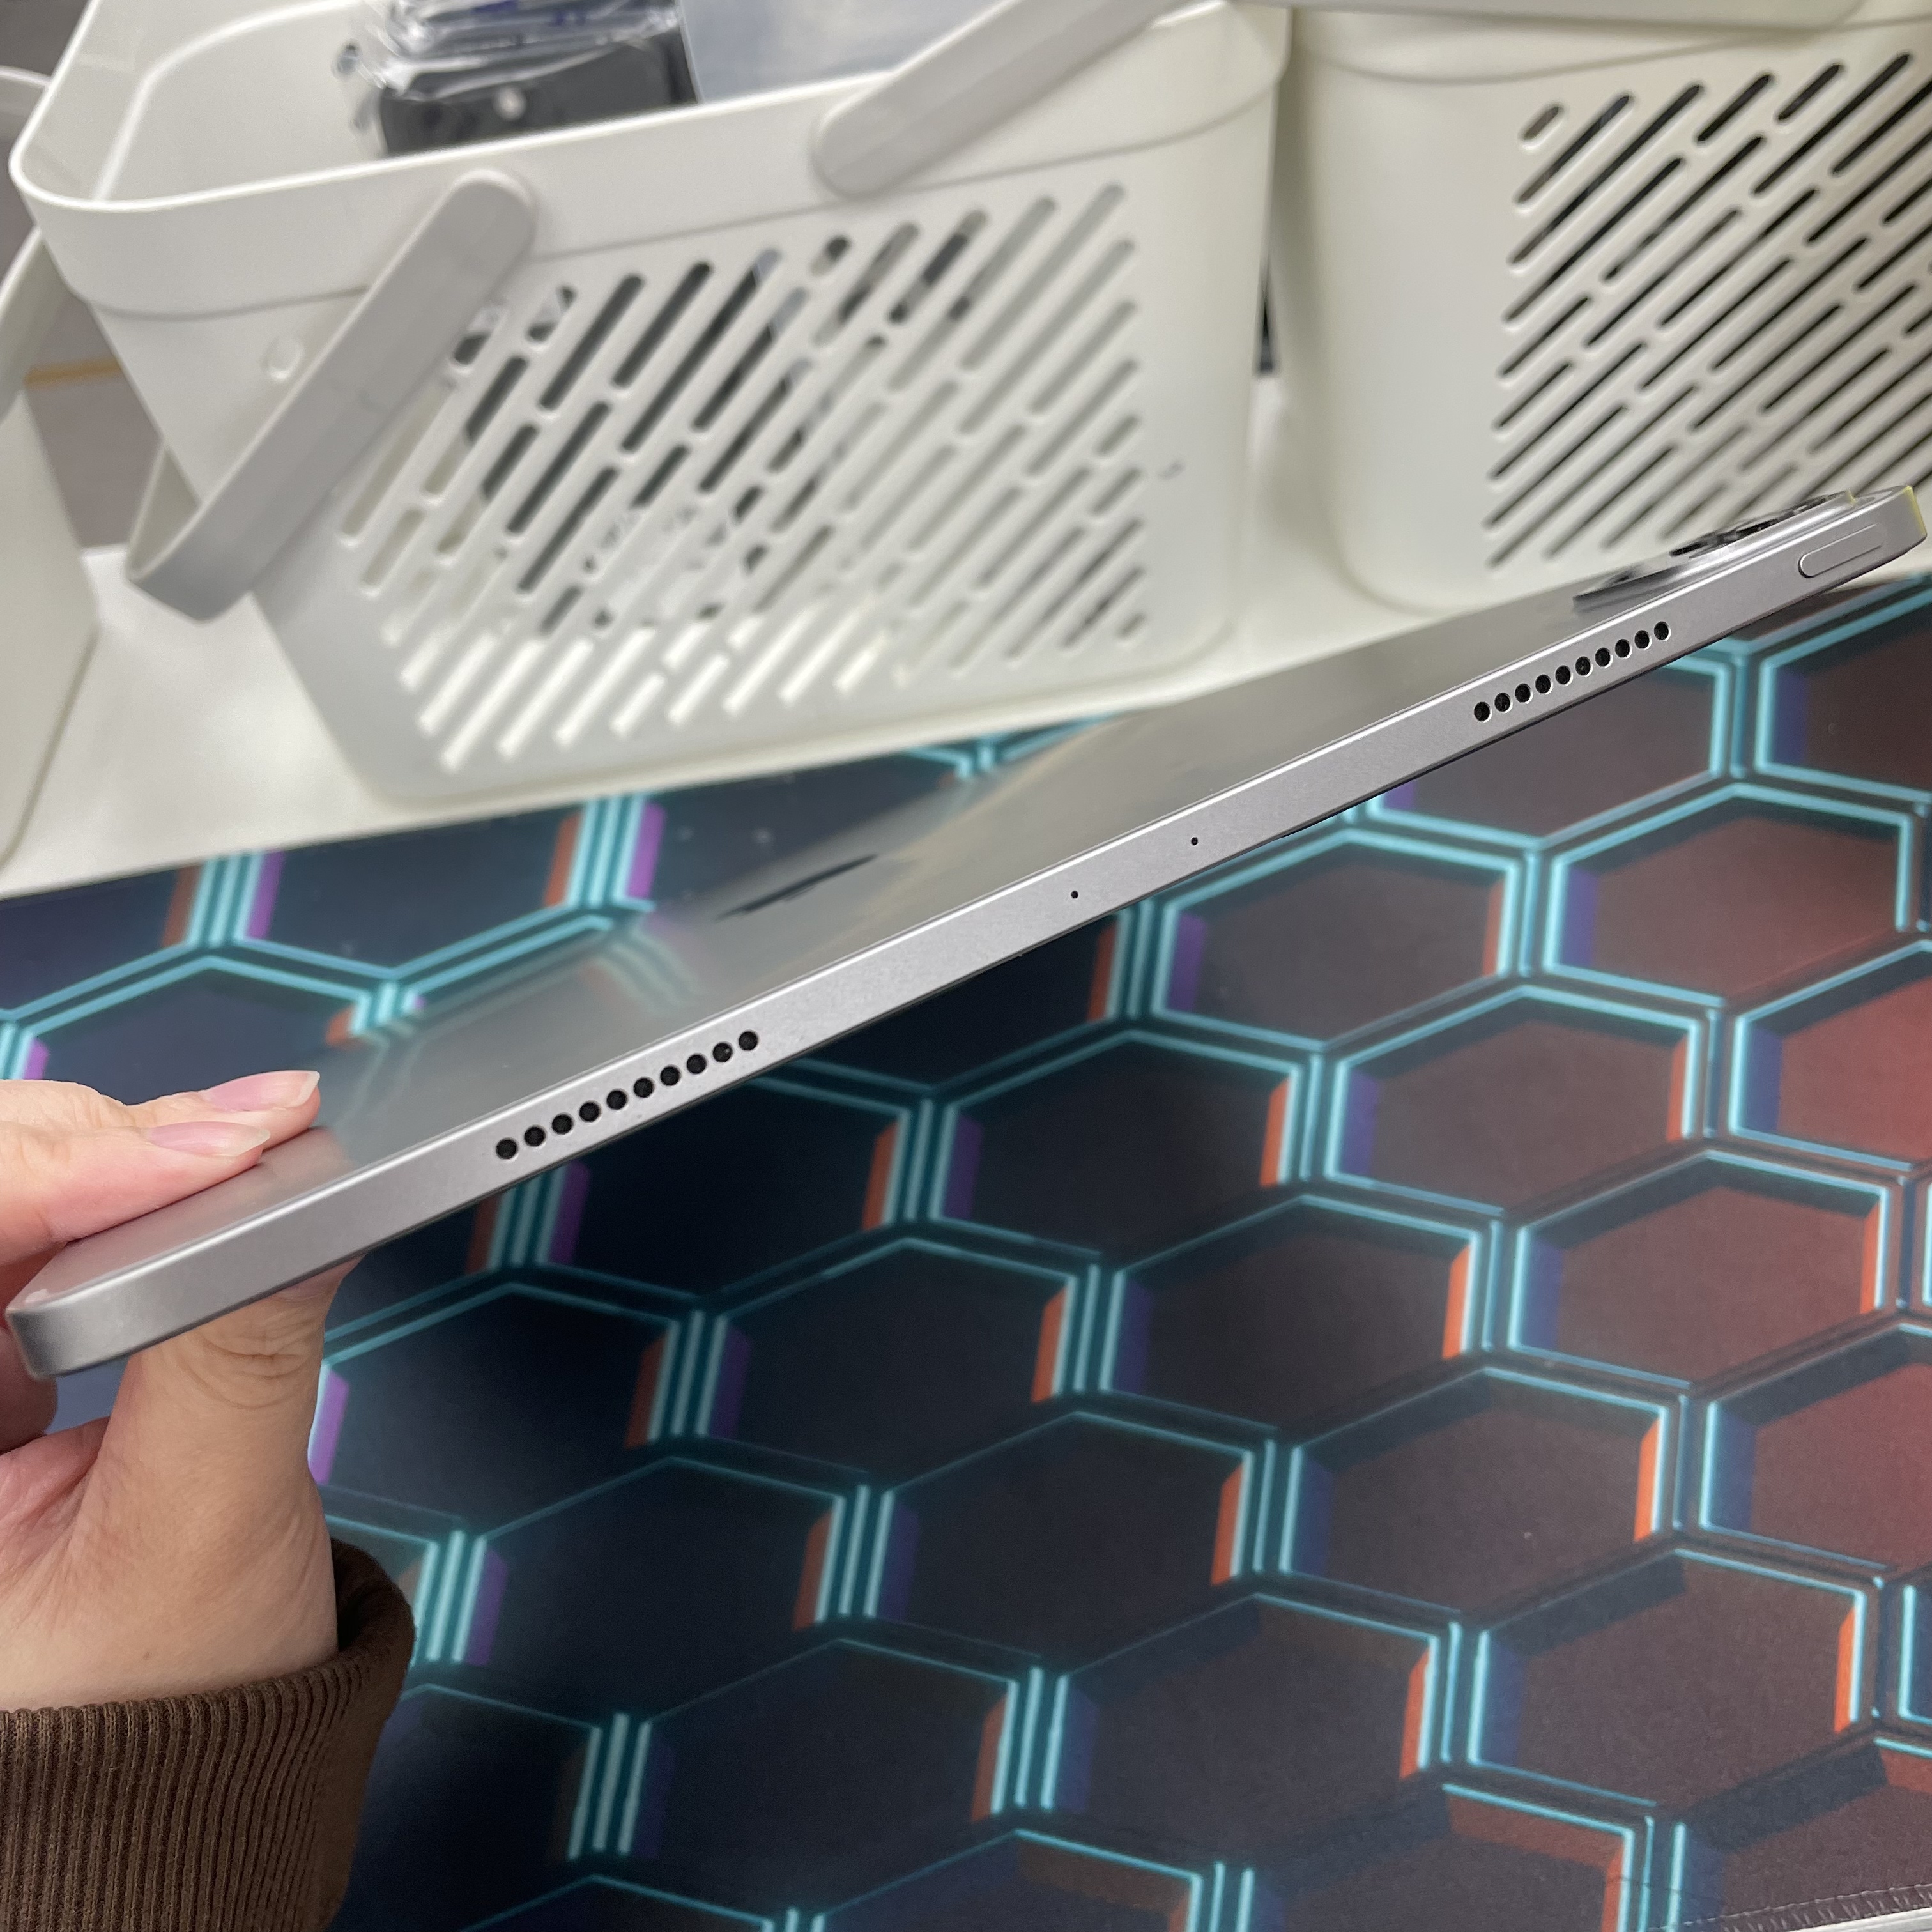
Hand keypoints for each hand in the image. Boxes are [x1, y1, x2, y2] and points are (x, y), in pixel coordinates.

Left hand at [0, 1071, 344, 1709]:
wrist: (166, 1783)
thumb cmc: (149, 1716)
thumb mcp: (203, 1536)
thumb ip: (234, 1350)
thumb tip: (292, 1194)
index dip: (46, 1176)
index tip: (201, 1158)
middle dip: (89, 1145)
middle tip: (242, 1139)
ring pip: (2, 1191)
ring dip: (120, 1154)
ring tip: (245, 1152)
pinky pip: (41, 1228)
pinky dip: (131, 1190)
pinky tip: (205, 1180)